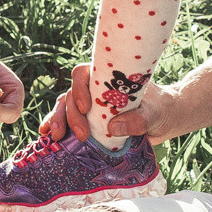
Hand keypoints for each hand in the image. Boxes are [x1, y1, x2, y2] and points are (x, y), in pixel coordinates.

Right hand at [41, 61, 179, 144]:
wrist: (165, 120)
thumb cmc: (160, 108)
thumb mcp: (154, 113)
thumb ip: (138, 119)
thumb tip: (114, 127)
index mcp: (108, 77)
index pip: (84, 73)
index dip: (80, 87)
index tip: (86, 106)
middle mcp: (95, 89)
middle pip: (71, 94)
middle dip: (69, 113)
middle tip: (81, 135)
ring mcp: (90, 106)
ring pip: (64, 107)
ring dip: (57, 120)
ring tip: (55, 137)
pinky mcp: (88, 122)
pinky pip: (68, 122)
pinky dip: (56, 127)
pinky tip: (47, 137)